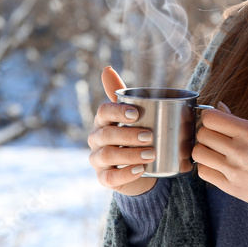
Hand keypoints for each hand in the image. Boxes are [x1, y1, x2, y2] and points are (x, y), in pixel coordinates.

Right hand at [87, 66, 156, 195]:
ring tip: (151, 154)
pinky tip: (142, 170)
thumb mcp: (133, 116)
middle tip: (150, 136)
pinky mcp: (103, 178)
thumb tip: (106, 68)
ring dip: (130, 154)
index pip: (103, 112)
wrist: (140, 167)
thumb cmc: (135, 135)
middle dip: (128, 135)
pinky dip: (126, 174)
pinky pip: (109, 178)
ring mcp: (97, 160)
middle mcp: (96, 139)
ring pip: (107, 156)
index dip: (117, 111)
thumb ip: (126, 95)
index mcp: (103, 120)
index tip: (136, 114)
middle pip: (106, 135)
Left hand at [192, 103, 247, 205]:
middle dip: (207, 131)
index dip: (209, 115)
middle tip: (216, 135)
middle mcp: (239, 151)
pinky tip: (217, 164)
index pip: (211, 118)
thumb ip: (238, 120)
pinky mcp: (229, 187)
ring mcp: (233, 170)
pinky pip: (203, 172)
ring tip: (214, 150)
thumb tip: (218, 107)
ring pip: (198, 153)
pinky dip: (207, 166)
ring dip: (204, 149)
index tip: (214, 119)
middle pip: (202, 134)